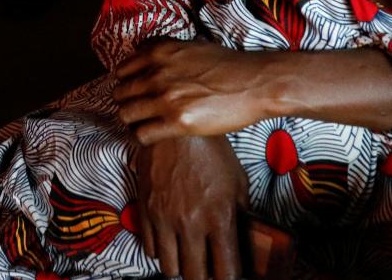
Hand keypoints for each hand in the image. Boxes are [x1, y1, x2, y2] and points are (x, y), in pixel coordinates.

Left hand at [115, 39, 277, 144]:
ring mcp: (166, 98)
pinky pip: (142, 134)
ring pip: (126, 115)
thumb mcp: (191, 45)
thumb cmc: (228, 64)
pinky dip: (142, 137)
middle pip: (120, 94)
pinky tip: (154, 136)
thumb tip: (141, 48)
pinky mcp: (178, 122)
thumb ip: (164, 48)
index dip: (126, 84)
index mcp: (159, 53)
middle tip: (138, 112)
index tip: (133, 93)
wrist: (255, 83)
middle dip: (126, 104)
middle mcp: (157, 74)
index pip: (121, 71)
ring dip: (132, 122)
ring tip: (144, 125)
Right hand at [134, 135, 247, 279]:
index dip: (229, 277)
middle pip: (195, 276)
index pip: (226, 271)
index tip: (228, 273)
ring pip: (169, 268)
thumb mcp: (237, 179)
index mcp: (220, 216)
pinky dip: (160, 250)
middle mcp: (191, 223)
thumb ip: (242, 212)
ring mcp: (165, 218)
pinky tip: (170, 239)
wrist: (175, 127)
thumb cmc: (210, 150)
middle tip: (207, 268)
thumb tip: (246, 237)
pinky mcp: (145, 210)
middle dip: (203, 277)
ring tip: (187, 256)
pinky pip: (149, 248)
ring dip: (180, 266)